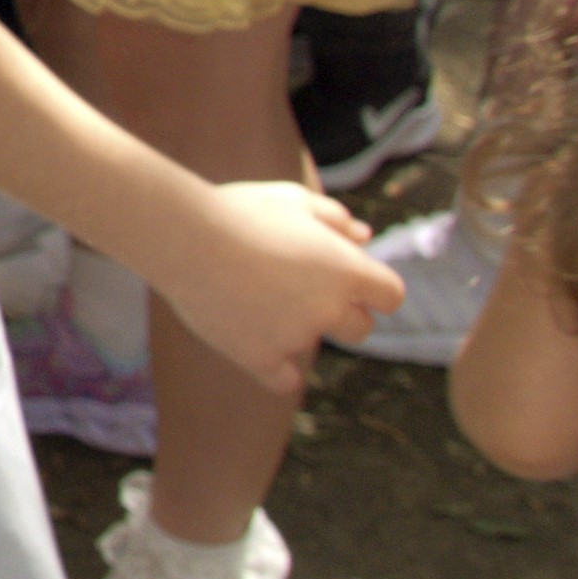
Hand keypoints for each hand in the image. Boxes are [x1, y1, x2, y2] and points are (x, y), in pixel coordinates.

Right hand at [155, 177, 401, 401]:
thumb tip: (363, 237)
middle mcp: (329, 309)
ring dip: (296, 326)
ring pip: (311, 343)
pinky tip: (264, 347)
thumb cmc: (241, 211)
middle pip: (361, 329)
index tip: (353, 281)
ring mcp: (296, 338)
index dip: (374, 288)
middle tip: (305, 291)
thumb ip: (335, 218)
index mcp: (346, 270)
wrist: (187, 239)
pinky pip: (284, 379)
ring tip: (255, 294)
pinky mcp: (260, 357)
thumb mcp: (294, 199)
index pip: (391, 295)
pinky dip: (278, 369)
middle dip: (344, 314)